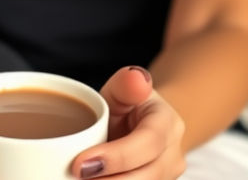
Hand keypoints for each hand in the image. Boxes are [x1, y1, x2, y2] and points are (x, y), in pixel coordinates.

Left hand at [71, 67, 186, 178]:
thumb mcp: (123, 89)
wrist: (141, 126)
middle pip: (147, 175)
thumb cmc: (127, 107)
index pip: (148, 143)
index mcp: (168, 123)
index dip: (115, 157)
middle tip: (73, 177)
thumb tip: (136, 77)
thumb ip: (126, 84)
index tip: (79, 164)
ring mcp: (167, 176)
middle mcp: (174, 155)